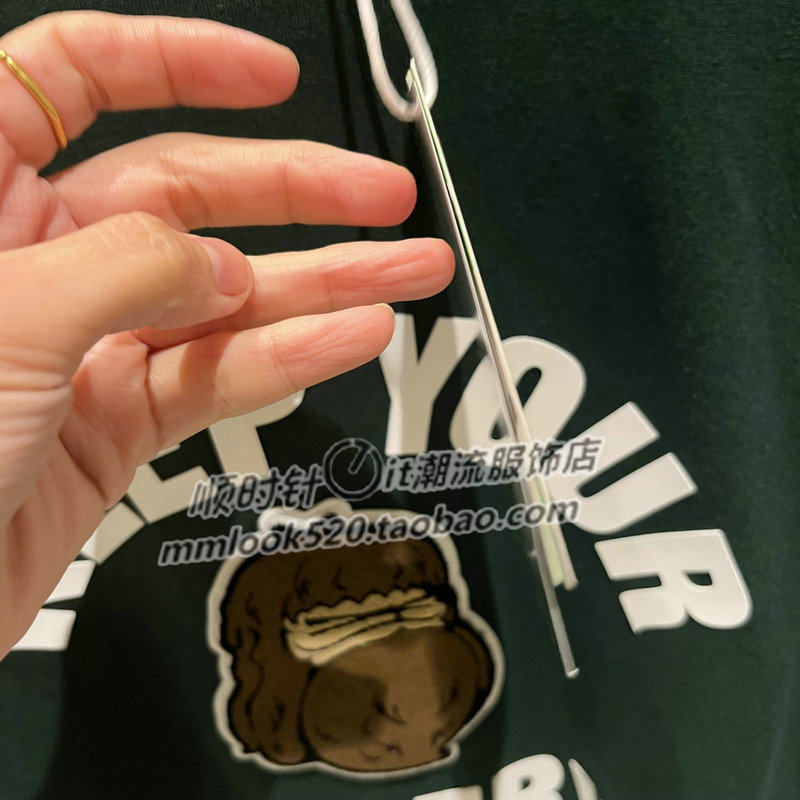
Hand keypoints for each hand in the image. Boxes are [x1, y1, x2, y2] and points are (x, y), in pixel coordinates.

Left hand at [0, 11, 453, 656]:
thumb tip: (222, 266)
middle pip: (186, 193)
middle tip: (381, 195)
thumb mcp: (10, 317)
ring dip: (324, 283)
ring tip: (408, 269)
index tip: (269, 75)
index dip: (177, 61)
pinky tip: (351, 337)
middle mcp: (40, 259)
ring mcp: (86, 342)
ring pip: (224, 296)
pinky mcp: (116, 419)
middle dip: (296, 190)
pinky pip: (217, 376)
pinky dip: (288, 359)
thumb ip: (129, 268)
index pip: (77, 78)